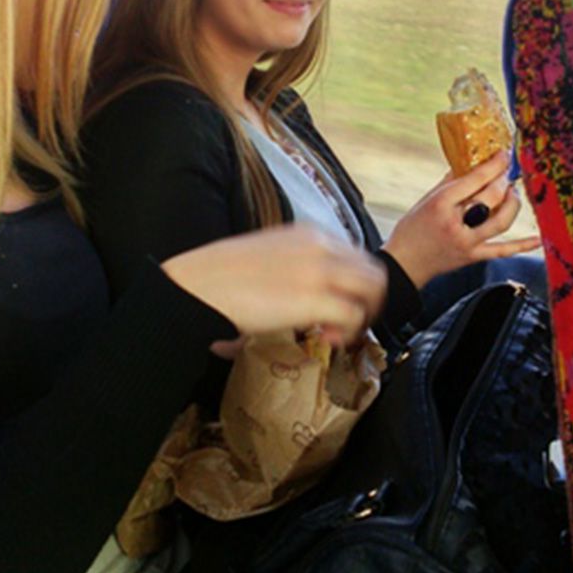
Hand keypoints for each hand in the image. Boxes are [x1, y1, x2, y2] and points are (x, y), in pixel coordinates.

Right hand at [161, 225, 386, 344]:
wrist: (198, 284)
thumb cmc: (224, 275)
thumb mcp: (270, 253)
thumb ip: (297, 262)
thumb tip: (307, 288)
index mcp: (310, 233)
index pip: (356, 256)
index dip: (354, 285)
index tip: (338, 304)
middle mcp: (321, 246)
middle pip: (374, 271)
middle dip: (369, 301)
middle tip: (348, 323)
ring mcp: (319, 271)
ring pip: (374, 290)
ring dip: (364, 315)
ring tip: (339, 332)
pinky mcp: (312, 298)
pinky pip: (354, 314)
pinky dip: (349, 331)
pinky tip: (327, 339)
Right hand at [383, 151, 540, 289]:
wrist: (403, 264)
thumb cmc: (411, 230)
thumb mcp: (426, 200)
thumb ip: (450, 183)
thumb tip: (471, 163)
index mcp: (440, 204)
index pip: (473, 180)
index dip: (493, 165)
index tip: (503, 155)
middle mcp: (455, 224)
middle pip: (489, 198)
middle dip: (503, 182)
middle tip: (507, 175)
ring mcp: (466, 243)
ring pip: (500, 222)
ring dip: (511, 204)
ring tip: (512, 193)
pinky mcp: (472, 258)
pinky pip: (502, 251)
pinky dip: (522, 245)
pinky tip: (537, 238)